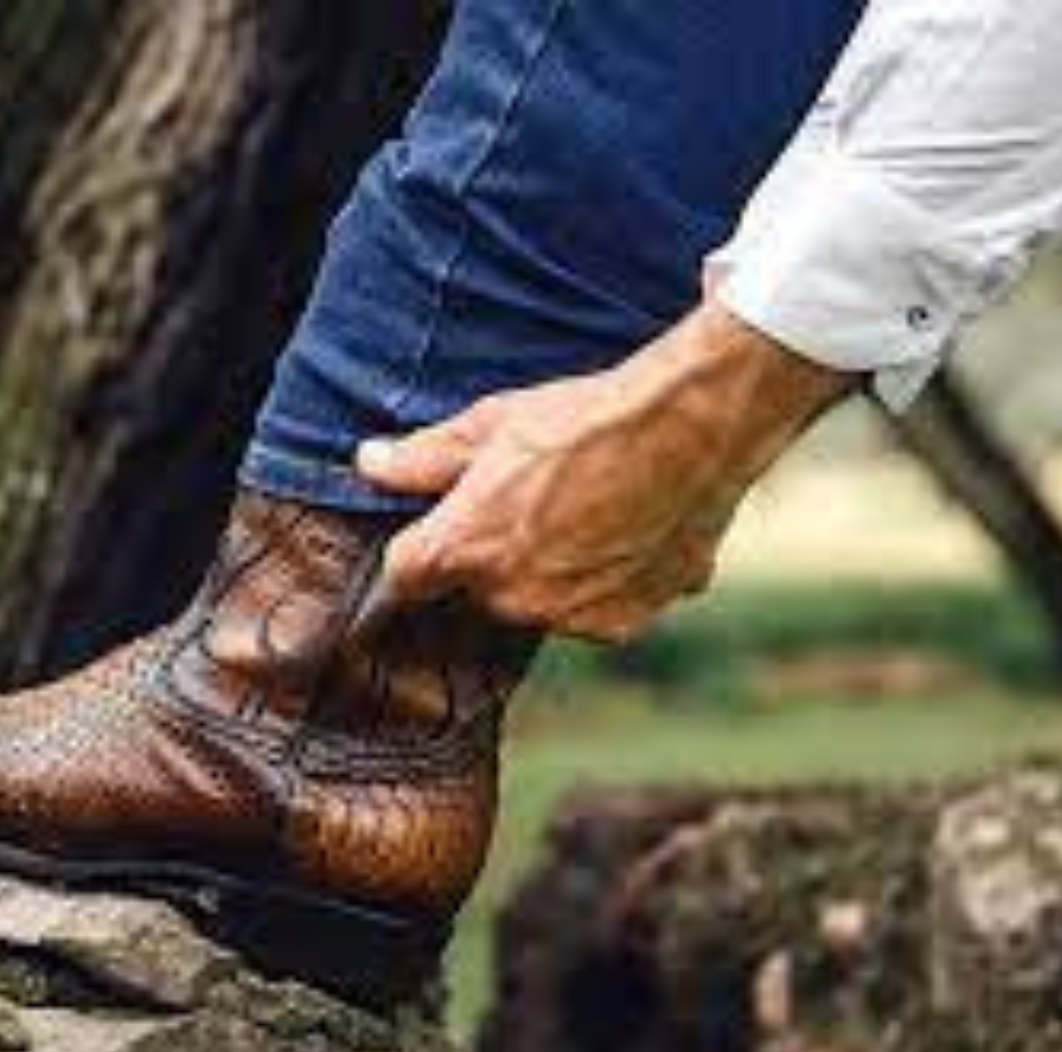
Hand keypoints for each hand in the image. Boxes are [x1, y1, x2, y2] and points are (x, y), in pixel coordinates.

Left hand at [355, 302, 849, 641]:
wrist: (693, 425)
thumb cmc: (587, 417)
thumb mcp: (494, 423)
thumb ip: (423, 457)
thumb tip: (368, 464)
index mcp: (465, 549)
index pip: (405, 575)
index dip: (418, 549)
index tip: (436, 530)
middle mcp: (511, 598)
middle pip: (479, 591)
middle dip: (494, 556)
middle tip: (535, 499)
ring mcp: (570, 617)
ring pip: (540, 603)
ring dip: (551, 574)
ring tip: (589, 511)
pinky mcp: (624, 624)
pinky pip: (598, 610)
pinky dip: (608, 583)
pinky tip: (629, 530)